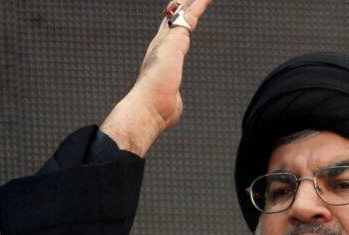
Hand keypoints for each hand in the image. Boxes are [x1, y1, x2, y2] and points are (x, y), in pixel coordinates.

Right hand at [100, 0, 212, 156]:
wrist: (147, 109)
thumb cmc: (157, 110)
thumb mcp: (168, 100)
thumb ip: (171, 97)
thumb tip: (171, 104)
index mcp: (158, 58)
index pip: (168, 35)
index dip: (174, 23)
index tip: (181, 15)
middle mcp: (160, 45)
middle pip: (173, 17)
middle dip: (182, 5)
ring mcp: (167, 41)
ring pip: (183, 12)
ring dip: (193, 1)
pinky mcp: (176, 40)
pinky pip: (192, 15)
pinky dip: (201, 4)